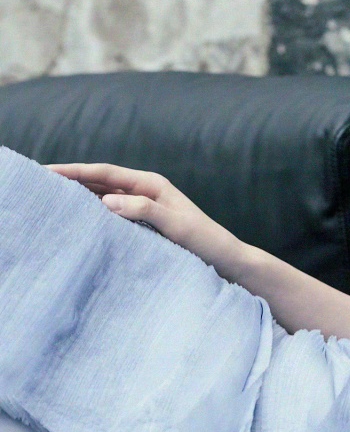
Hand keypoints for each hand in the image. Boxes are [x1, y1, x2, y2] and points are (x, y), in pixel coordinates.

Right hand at [47, 163, 247, 278]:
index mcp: (152, 184)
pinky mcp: (146, 224)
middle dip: (71, 180)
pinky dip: (94, 213)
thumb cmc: (206, 242)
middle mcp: (146, 192)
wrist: (228, 260)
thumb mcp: (177, 226)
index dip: (75, 171)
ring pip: (104, 197)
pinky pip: (113, 214)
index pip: (105, 173)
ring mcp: (145, 208)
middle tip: (39, 182)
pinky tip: (79, 220)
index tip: (47, 171)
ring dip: (80, 196)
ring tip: (51, 198)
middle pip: (100, 181)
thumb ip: (143, 210)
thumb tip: (106, 202)